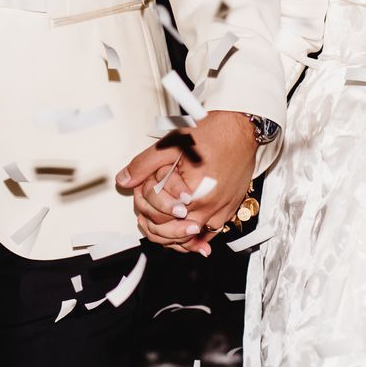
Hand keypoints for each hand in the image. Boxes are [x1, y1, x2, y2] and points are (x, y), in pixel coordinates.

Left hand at [117, 111, 258, 256]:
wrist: (240, 128)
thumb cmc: (211, 133)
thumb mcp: (169, 145)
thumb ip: (144, 165)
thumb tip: (125, 179)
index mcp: (192, 194)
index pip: (160, 220)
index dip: (146, 212)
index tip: (142, 203)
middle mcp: (209, 207)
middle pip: (175, 233)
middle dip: (158, 226)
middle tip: (148, 216)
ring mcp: (221, 211)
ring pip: (193, 238)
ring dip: (177, 235)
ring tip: (164, 225)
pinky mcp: (230, 209)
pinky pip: (211, 233)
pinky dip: (197, 237)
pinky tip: (188, 232)